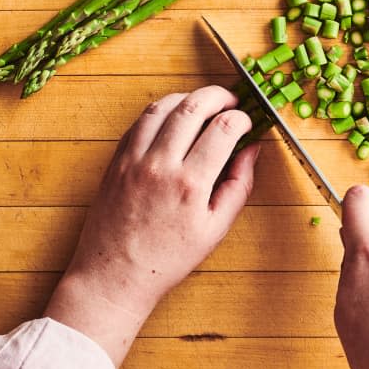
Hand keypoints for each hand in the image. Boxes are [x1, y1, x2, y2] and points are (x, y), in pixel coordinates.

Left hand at [45, 85, 259, 366]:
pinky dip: (160, 111)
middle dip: (217, 96)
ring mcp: (134, 159)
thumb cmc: (168, 258)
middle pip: (192, 106)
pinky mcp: (116, 159)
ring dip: (187, 97)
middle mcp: (161, 165)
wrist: (115, 273)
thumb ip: (238, 185)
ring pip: (162, 106)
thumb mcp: (215, 229)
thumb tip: (252, 150)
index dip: (240, 118)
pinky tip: (173, 119)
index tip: (246, 122)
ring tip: (202, 105)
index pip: (223, 128)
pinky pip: (139, 121)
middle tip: (229, 101)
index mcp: (191, 184)